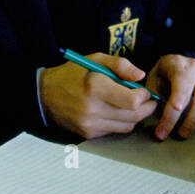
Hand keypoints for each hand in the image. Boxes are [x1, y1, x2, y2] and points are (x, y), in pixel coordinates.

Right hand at [40, 53, 155, 138]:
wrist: (44, 95)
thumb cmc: (72, 74)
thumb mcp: (95, 59)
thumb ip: (120, 65)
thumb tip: (140, 76)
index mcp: (95, 86)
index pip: (132, 101)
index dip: (144, 96)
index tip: (143, 90)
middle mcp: (92, 108)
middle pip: (133, 116)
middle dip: (146, 108)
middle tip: (149, 100)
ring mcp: (90, 124)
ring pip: (127, 126)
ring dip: (135, 116)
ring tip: (133, 105)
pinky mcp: (88, 134)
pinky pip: (114, 130)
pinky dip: (120, 122)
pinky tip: (116, 111)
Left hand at [146, 54, 194, 139]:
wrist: (174, 63)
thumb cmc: (162, 73)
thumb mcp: (153, 79)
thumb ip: (155, 94)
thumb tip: (156, 112)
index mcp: (179, 64)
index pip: (182, 80)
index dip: (180, 96)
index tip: (175, 109)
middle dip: (182, 118)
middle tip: (166, 133)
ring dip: (194, 121)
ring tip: (182, 134)